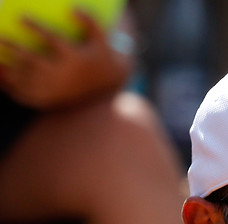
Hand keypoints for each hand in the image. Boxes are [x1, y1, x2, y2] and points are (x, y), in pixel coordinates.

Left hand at [0, 10, 131, 109]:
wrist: (108, 89)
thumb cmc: (101, 57)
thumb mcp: (102, 39)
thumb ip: (90, 21)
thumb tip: (73, 6)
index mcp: (75, 59)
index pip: (52, 40)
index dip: (36, 28)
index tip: (21, 16)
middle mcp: (63, 75)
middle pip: (34, 61)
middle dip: (15, 49)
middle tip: (0, 37)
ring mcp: (56, 90)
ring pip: (27, 79)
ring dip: (10, 67)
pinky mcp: (51, 100)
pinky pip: (27, 95)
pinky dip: (12, 86)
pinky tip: (3, 74)